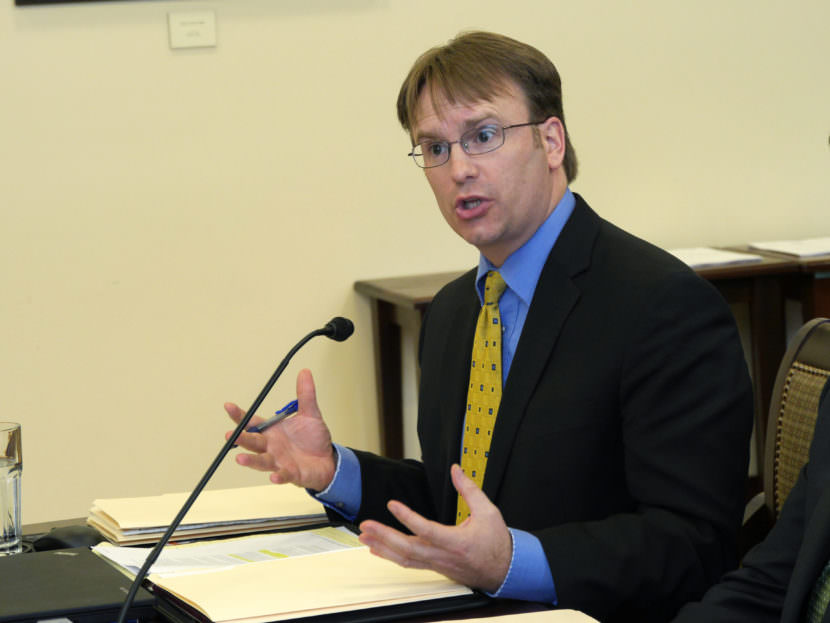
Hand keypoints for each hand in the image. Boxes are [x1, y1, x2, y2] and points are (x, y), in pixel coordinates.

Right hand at [225, 368, 335, 491]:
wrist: (328, 460)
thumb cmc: (314, 439)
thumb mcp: (310, 413)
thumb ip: (305, 395)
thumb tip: (305, 372)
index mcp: (272, 431)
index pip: (252, 422)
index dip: (240, 415)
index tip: (228, 406)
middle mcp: (272, 446)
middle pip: (253, 442)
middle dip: (241, 438)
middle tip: (230, 434)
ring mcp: (279, 461)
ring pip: (262, 461)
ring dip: (251, 460)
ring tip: (240, 459)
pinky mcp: (291, 473)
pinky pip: (283, 475)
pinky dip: (279, 476)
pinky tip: (274, 476)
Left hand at [357, 464, 511, 592]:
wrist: (503, 570)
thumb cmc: (496, 542)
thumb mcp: (488, 511)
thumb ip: (469, 489)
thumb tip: (456, 469)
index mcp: (456, 542)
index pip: (427, 530)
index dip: (408, 517)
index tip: (393, 504)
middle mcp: (443, 555)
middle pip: (408, 548)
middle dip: (384, 536)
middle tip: (366, 525)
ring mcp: (437, 563)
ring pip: (405, 558)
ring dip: (383, 547)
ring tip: (365, 536)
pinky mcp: (434, 566)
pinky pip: (408, 563)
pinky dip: (391, 556)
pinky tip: (377, 549)